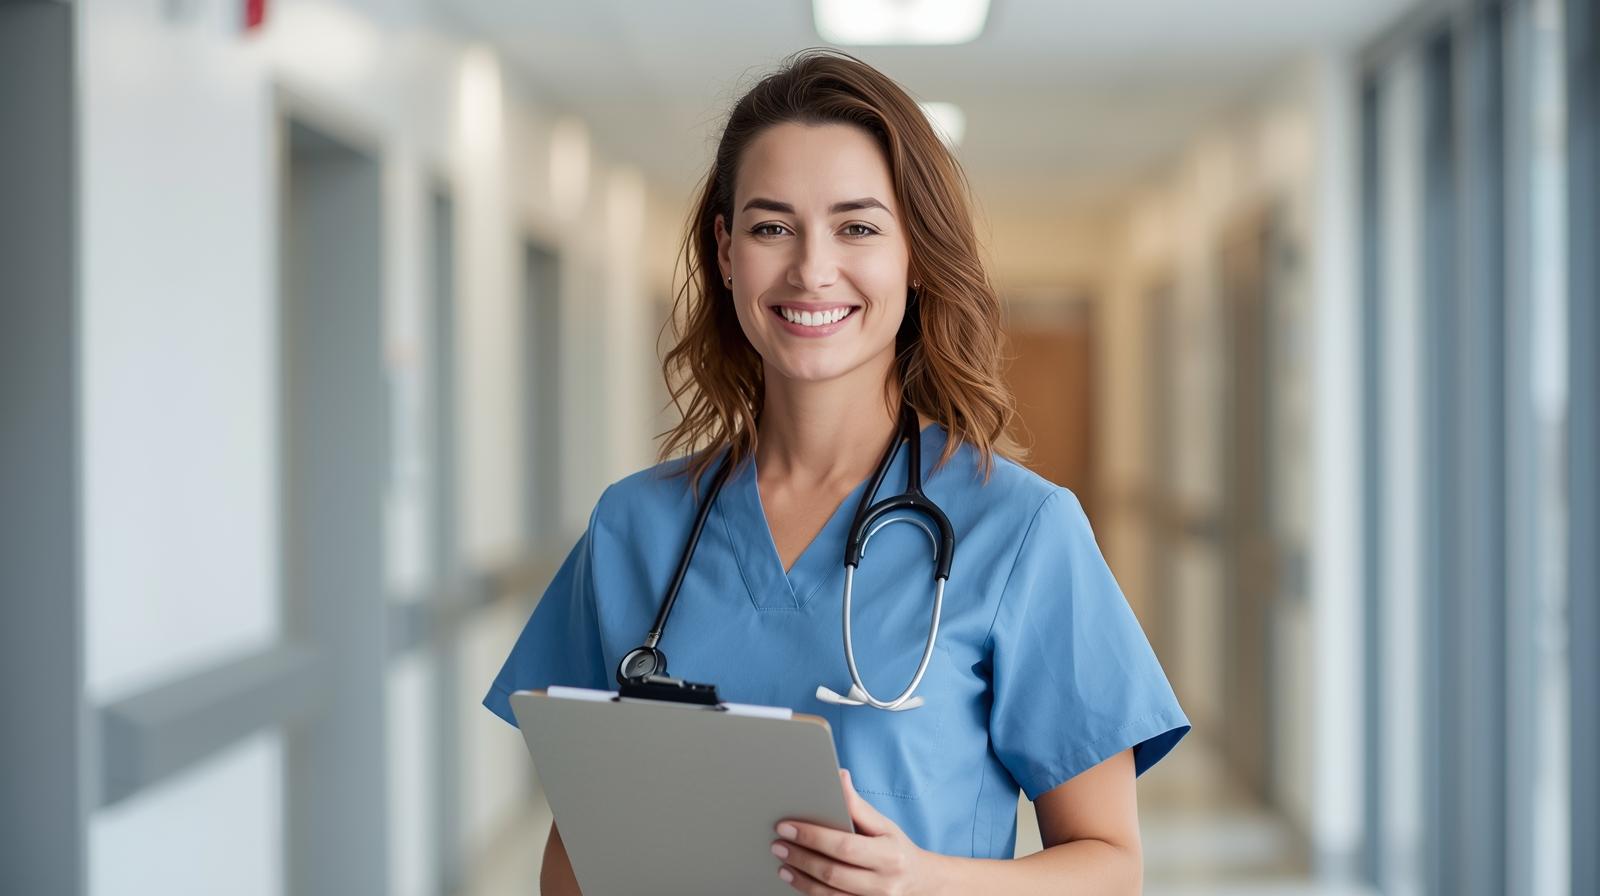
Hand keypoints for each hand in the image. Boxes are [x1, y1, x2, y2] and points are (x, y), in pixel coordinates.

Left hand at [771, 768, 944, 895]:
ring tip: (782, 864)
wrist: (920, 884)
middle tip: (778, 845)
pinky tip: (797, 880)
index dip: (812, 836)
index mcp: (889, 856)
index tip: (786, 826)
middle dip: (800, 857)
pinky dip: (810, 892)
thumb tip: (839, 776)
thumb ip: (858, 806)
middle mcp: (883, 884)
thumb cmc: (897, 849)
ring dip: (800, 879)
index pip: (844, 846)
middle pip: (832, 873)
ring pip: (828, 895)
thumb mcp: (885, 825)